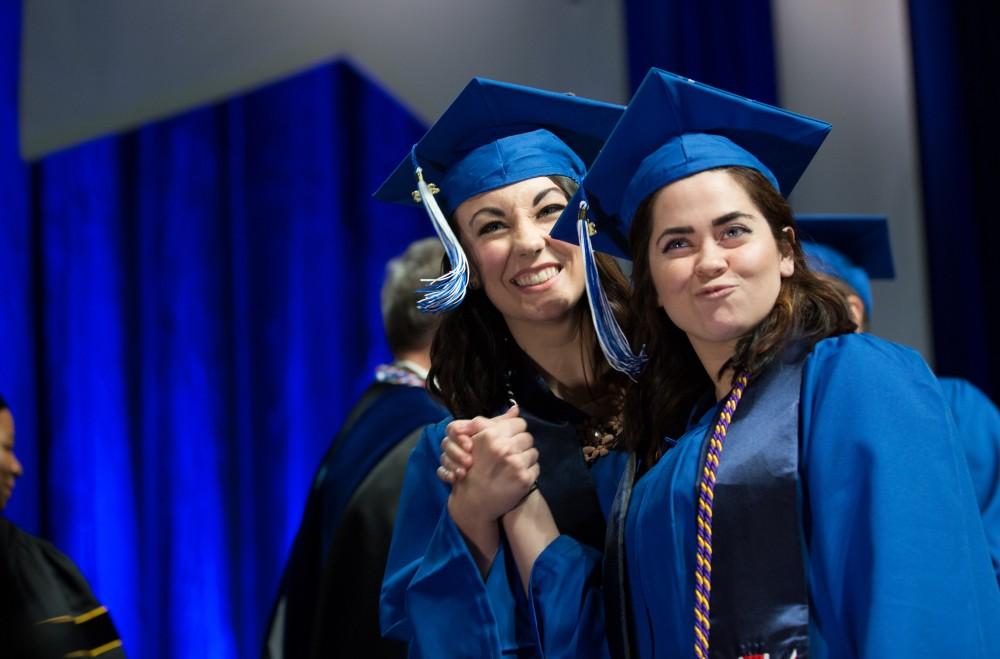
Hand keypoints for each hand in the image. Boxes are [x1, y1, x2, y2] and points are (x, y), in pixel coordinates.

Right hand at [447, 405, 537, 523]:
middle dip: (520, 445)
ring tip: (513, 466)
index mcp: (491, 436)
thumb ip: (496, 422)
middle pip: (528, 437)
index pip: (519, 423)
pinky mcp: (525, 479)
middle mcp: (504, 448)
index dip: (514, 431)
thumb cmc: (474, 468)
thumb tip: (516, 408)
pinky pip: (536, 467)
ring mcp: (515, 464)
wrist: (474, 501)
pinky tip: (516, 476)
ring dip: (525, 458)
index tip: (508, 440)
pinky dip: (528, 472)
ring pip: (533, 452)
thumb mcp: (478, 440)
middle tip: (510, 455)